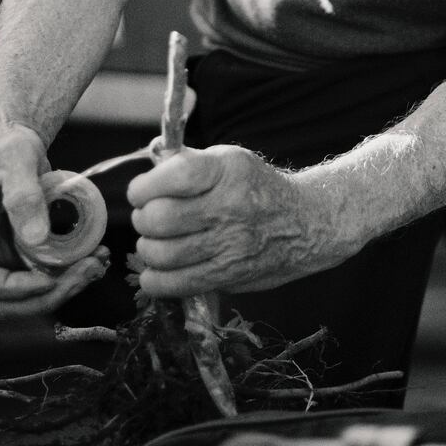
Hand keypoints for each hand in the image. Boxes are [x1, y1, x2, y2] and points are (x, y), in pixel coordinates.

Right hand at [0, 123, 107, 318]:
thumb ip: (23, 195)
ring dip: (64, 287)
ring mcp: (0, 253)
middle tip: (87, 272)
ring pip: (26, 293)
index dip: (11, 289)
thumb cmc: (8, 142)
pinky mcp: (21, 252)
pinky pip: (43, 275)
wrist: (15, 139)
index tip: (49, 280)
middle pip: (1, 299)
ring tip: (98, 262)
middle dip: (45, 296)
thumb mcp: (16, 157)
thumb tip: (37, 239)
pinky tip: (95, 255)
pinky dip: (69, 273)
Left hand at [127, 144, 337, 296]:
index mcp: (228, 171)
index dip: (144, 187)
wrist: (306, 223)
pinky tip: (156, 270)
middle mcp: (230, 207)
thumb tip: (148, 161)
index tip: (139, 192)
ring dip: (148, 248)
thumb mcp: (229, 160)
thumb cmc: (257, 187)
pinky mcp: (229, 276)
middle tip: (147, 217)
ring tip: (155, 242)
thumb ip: (187, 161)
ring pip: (162, 254)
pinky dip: (155, 280)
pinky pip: (177, 284)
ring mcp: (231, 245)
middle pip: (161, 218)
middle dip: (143, 218)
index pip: (175, 176)